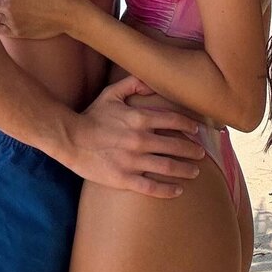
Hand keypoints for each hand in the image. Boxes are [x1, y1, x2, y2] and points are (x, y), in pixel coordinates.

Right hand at [64, 75, 205, 198]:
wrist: (70, 139)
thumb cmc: (92, 116)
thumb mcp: (111, 93)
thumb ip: (133, 84)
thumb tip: (152, 81)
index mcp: (139, 118)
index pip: (173, 120)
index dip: (188, 125)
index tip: (196, 130)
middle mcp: (140, 140)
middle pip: (175, 145)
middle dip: (192, 150)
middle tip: (201, 153)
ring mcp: (133, 161)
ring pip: (168, 167)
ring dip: (185, 169)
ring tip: (195, 171)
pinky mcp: (124, 179)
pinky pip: (152, 187)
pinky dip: (168, 190)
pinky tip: (178, 190)